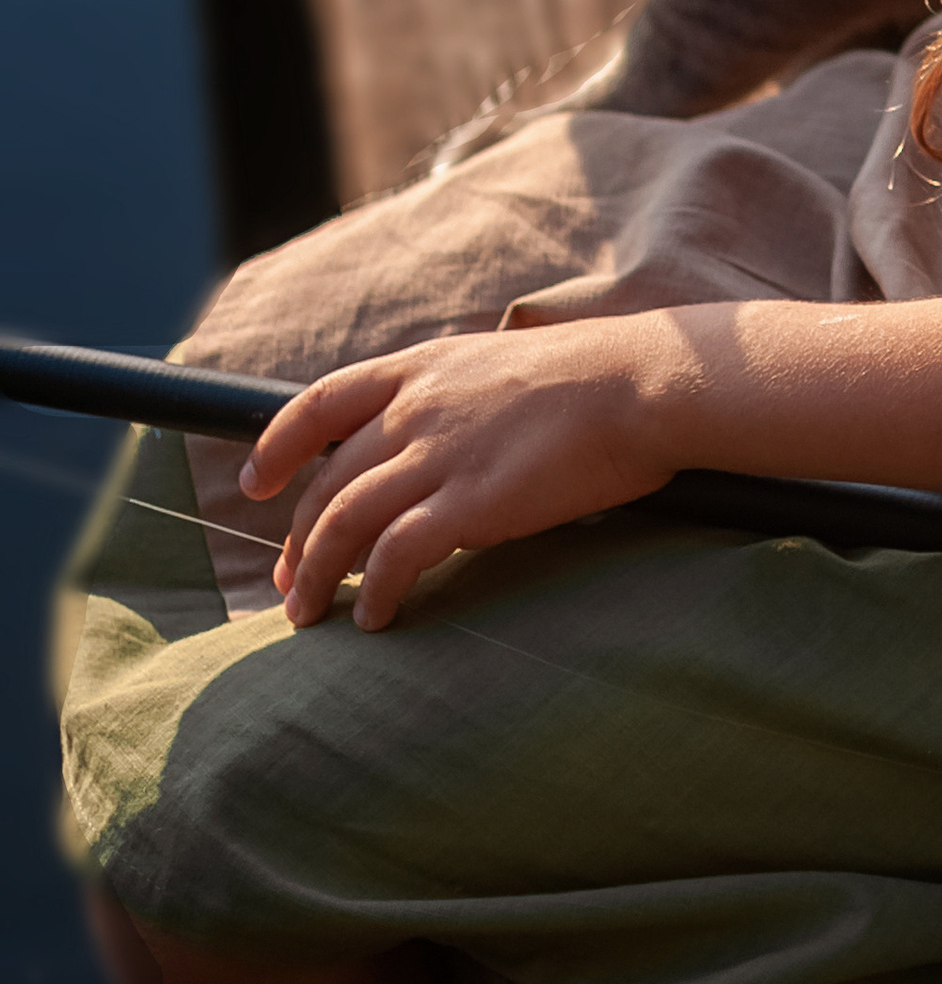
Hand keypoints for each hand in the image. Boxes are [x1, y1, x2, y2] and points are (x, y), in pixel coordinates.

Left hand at [243, 321, 687, 630]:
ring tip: (309, 614)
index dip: (278, 444)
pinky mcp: (470, 501)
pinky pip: (398, 555)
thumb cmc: (599, 378)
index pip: (319, 400)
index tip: (255, 482)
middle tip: (289, 581)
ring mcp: (440, 453)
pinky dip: (377, 591)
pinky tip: (377, 618)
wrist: (644, 382)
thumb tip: (444, 440)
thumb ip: (460, 398)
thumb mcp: (507, 366)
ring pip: (344, 521)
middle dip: (297, 536)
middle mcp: (418, 407)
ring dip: (317, 574)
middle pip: (327, 478)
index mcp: (425, 366)